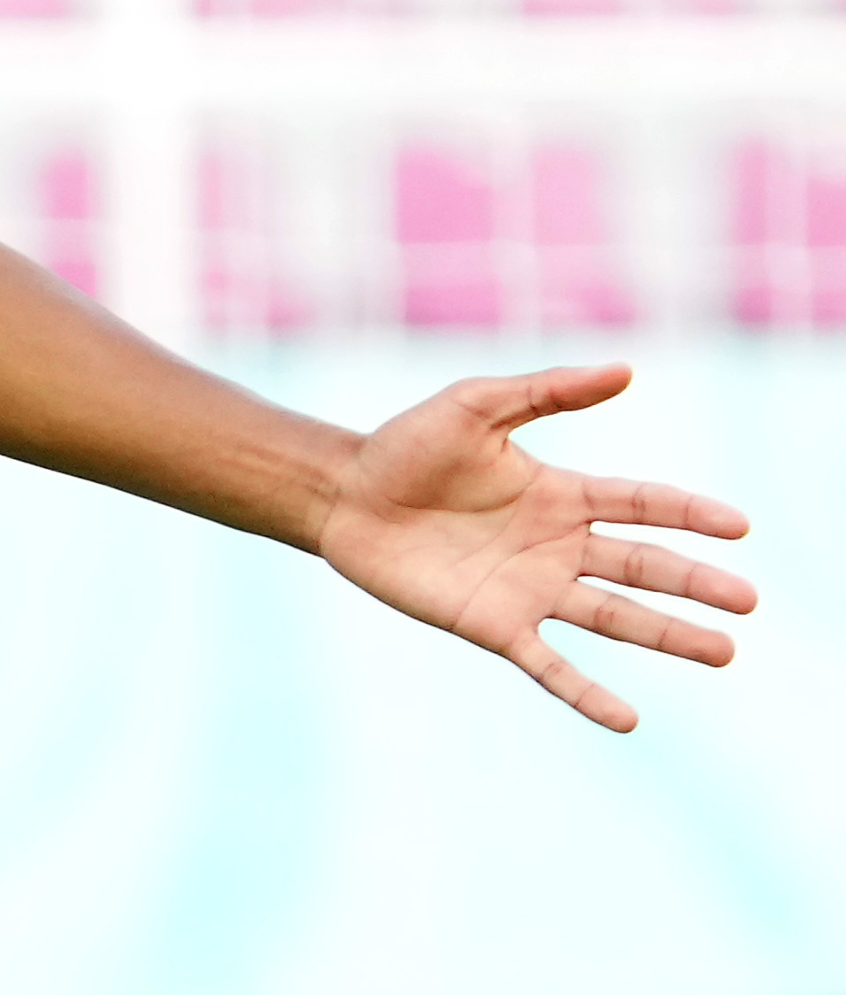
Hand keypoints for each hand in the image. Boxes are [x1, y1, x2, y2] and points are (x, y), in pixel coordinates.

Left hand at [317, 364, 754, 732]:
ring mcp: (529, 589)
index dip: (689, 513)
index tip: (738, 526)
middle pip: (642, 566)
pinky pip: (550, 666)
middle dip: (695, 583)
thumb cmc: (405, 446)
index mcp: (561, 494)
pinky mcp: (494, 624)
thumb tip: (626, 369)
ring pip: (614, 616)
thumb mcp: (475, 405)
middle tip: (747, 599)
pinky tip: (628, 719)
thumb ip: (547, 392)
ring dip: (668, 636)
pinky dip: (587, 693)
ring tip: (724, 652)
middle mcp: (557, 546)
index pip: (641, 504)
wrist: (342, 495)